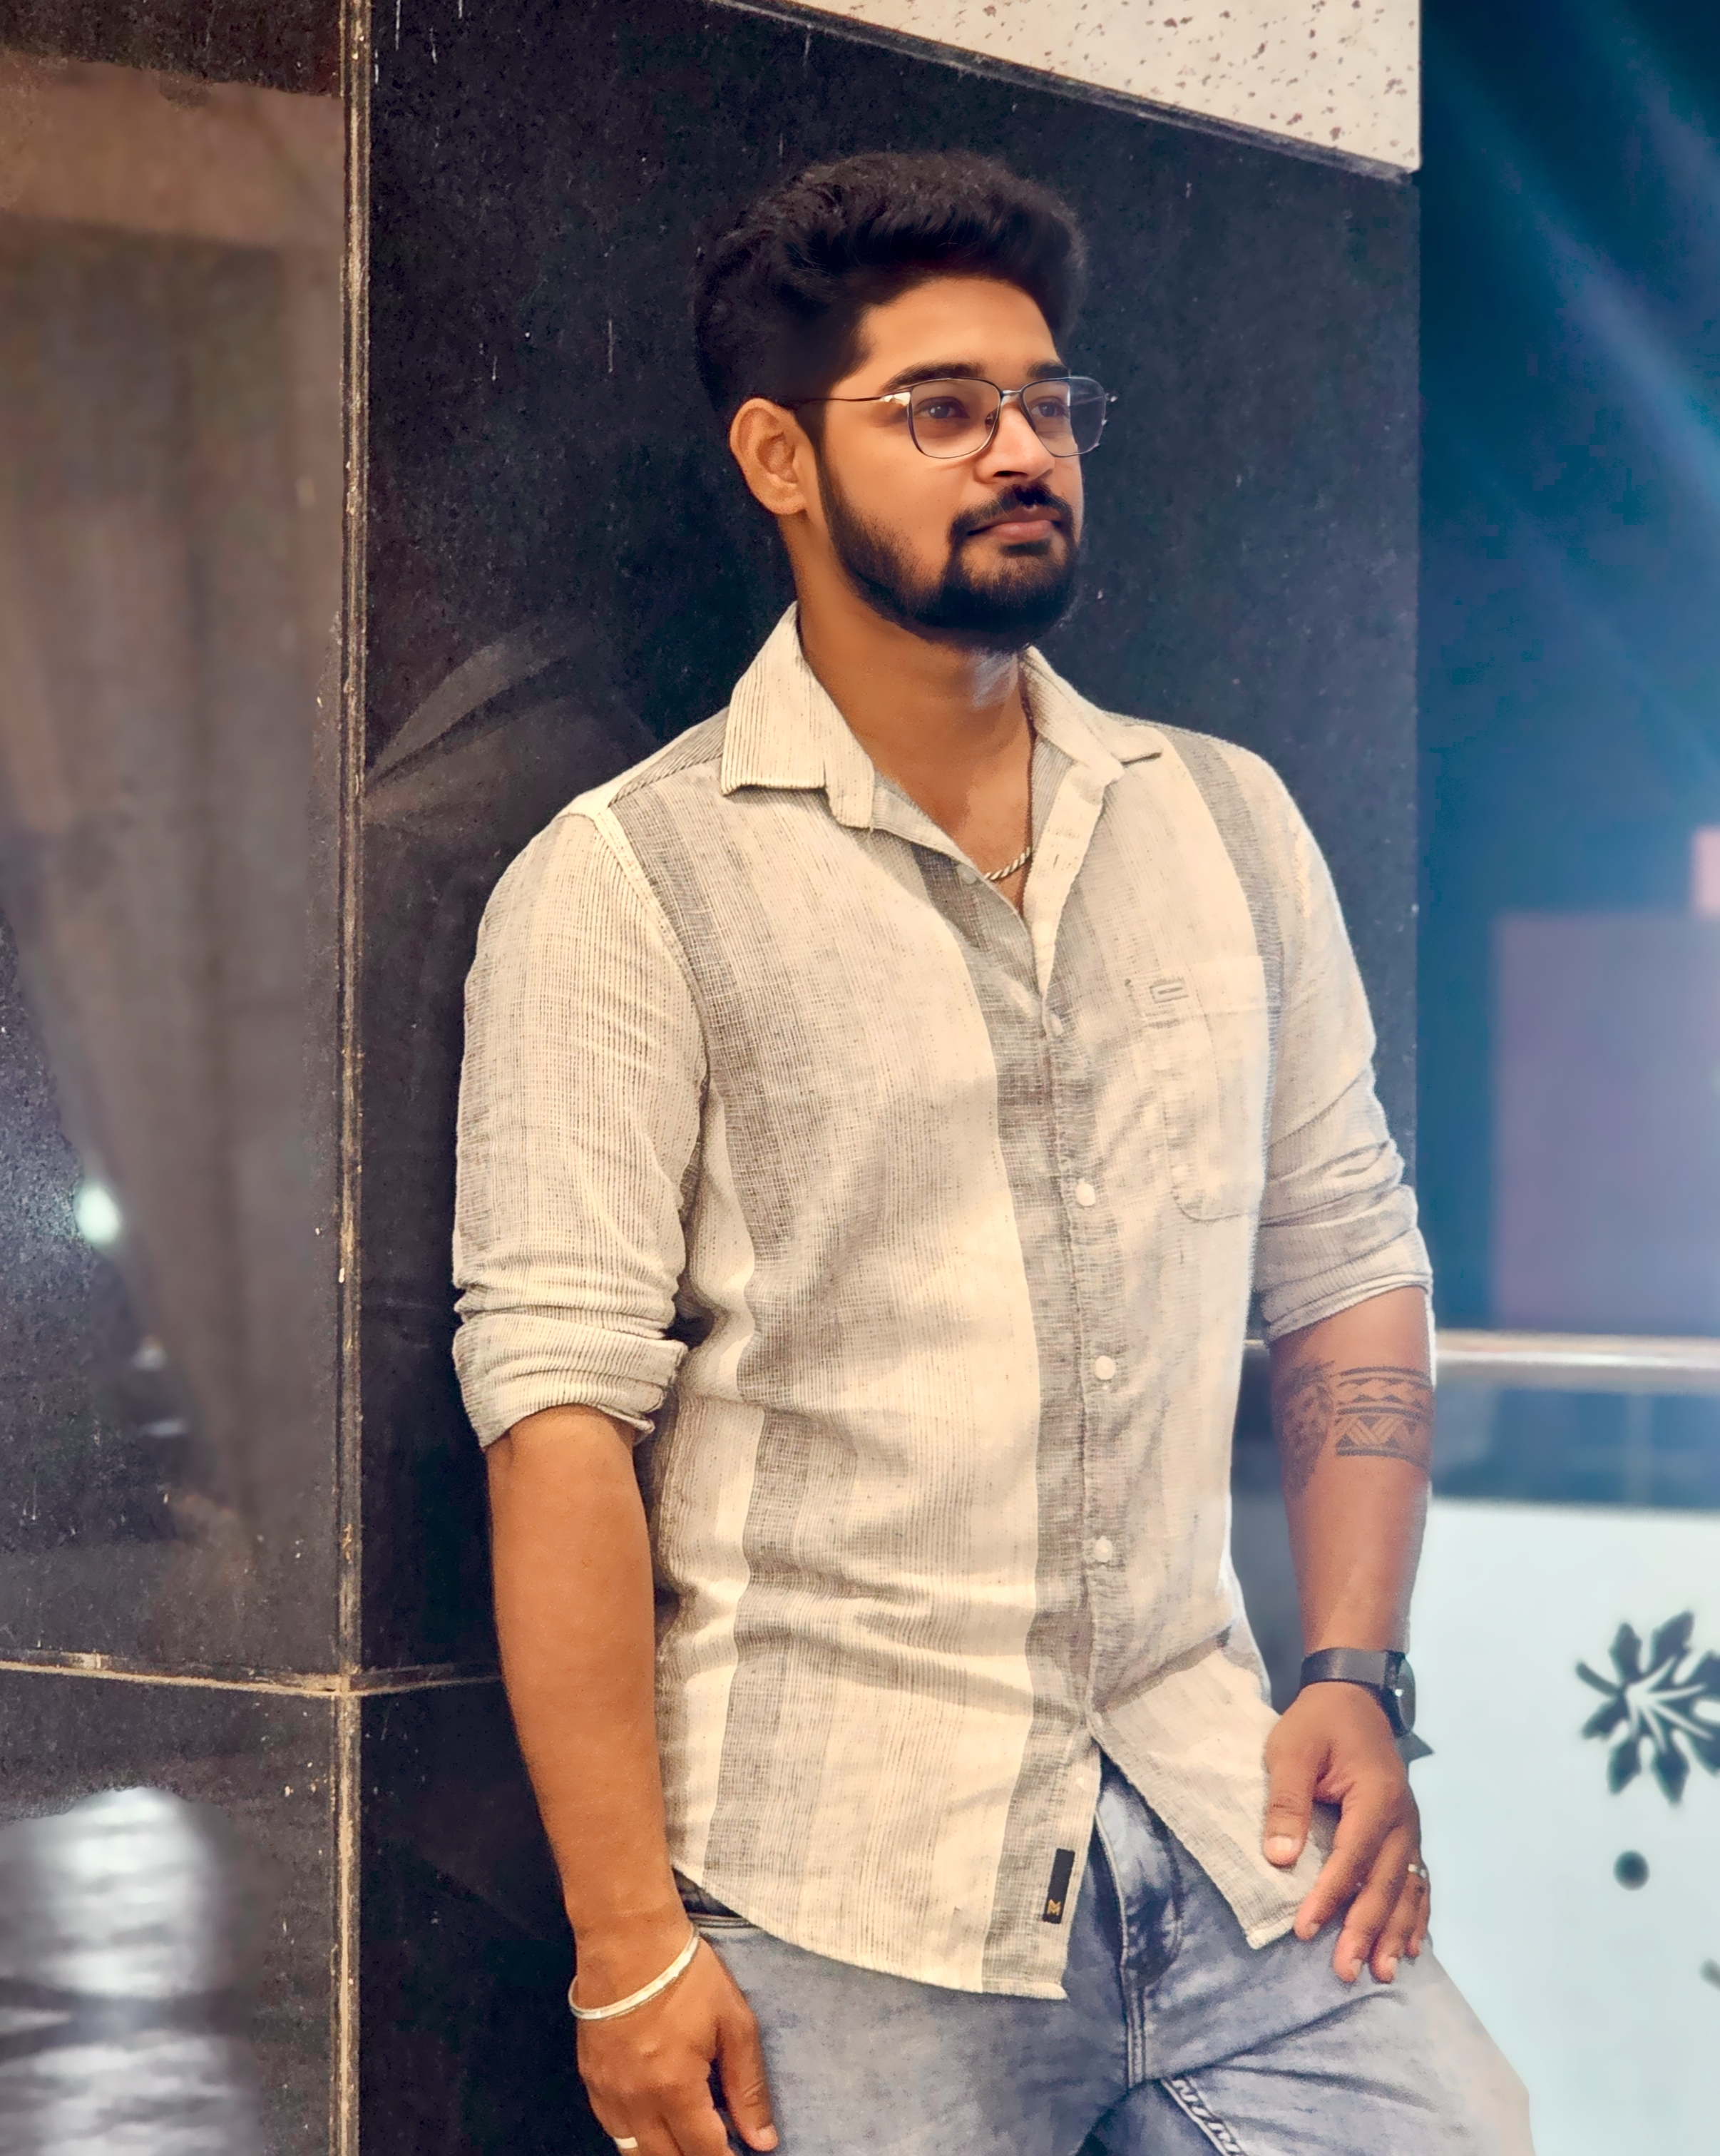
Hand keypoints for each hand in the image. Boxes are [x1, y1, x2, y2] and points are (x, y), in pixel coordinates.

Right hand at [575, 1919, 777, 2155]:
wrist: (627, 1938)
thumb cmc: (686, 1974)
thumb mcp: (734, 2022)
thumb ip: (747, 2087)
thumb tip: (763, 2141)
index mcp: (674, 2089)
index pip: (704, 2153)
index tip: (741, 2154)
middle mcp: (635, 2102)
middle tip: (718, 2141)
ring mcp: (607, 2093)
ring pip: (634, 2151)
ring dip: (664, 2151)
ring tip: (689, 2134)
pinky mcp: (590, 2079)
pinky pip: (612, 2128)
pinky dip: (636, 2134)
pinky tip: (656, 2117)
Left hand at [1261, 1682, 1429, 1984]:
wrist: (1352, 1697)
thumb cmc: (1317, 1724)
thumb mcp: (1290, 1751)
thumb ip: (1287, 1803)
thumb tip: (1280, 1859)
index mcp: (1374, 1797)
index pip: (1352, 1857)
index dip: (1330, 1896)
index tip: (1305, 1930)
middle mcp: (1402, 1818)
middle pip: (1385, 1883)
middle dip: (1365, 1929)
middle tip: (1346, 1971)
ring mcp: (1410, 1828)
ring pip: (1407, 1889)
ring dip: (1394, 1932)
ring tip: (1381, 1972)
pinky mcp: (1408, 1833)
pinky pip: (1418, 1881)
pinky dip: (1415, 1915)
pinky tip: (1409, 1946)